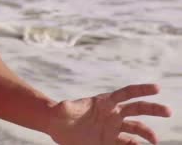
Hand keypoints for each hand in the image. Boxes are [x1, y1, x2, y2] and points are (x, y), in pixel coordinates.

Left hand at [48, 84, 171, 144]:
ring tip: (155, 142)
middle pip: (137, 110)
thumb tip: (64, 107)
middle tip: (168, 111)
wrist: (59, 126)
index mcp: (105, 102)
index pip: (126, 93)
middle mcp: (112, 115)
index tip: (157, 88)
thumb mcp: (64, 108)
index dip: (141, 90)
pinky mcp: (109, 143)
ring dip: (147, 134)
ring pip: (136, 130)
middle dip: (153, 109)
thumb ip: (67, 107)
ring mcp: (112, 129)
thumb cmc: (62, 113)